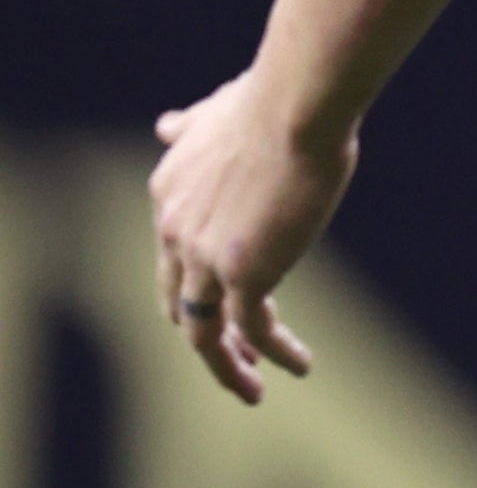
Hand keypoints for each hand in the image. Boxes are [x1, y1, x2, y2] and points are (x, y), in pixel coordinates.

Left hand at [149, 70, 352, 403]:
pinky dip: (273, 353)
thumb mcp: (217, 111)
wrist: (294, 106)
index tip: (233, 297)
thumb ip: (190, 125)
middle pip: (177, 303)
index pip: (175, 256)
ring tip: (253, 389)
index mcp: (169, 194)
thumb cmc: (271, 98)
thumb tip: (166, 124)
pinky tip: (300, 365)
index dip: (199, 283)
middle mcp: (175, 231)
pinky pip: (252, 329)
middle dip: (204, 334)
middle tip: (235, 357)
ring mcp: (204, 257)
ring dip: (227, 364)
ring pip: (201, 332)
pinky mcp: (243, 273)